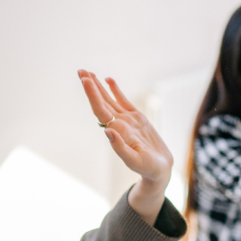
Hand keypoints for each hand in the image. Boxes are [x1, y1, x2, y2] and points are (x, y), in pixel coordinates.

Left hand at [78, 70, 172, 225]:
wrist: (160, 170)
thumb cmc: (148, 168)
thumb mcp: (134, 161)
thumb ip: (120, 148)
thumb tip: (108, 131)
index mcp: (117, 132)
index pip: (101, 110)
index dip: (92, 95)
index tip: (85, 80)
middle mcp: (119, 124)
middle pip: (101, 102)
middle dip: (91, 86)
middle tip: (80, 70)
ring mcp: (127, 120)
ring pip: (109, 99)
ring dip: (98, 86)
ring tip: (88, 72)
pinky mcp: (137, 118)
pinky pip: (123, 101)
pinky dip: (116, 90)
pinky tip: (108, 80)